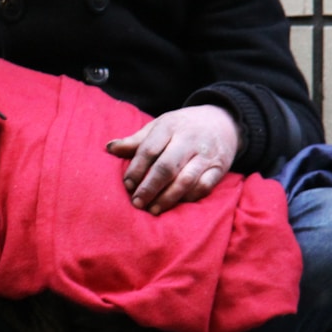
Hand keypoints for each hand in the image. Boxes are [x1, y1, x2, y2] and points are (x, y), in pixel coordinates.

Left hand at [105, 105, 240, 214]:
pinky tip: (175, 205)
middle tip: (137, 203)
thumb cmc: (182, 127)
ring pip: (186, 180)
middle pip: (166, 167)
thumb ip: (136, 140)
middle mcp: (189, 140)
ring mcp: (206, 155)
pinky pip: (204, 187)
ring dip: (167, 198)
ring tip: (153, 209)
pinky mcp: (219, 168)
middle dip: (149, 187)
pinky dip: (188, 198)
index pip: (149, 149)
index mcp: (169, 127)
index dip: (136, 169)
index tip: (127, 185)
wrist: (223, 121)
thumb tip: (109, 148)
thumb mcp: (159, 127)